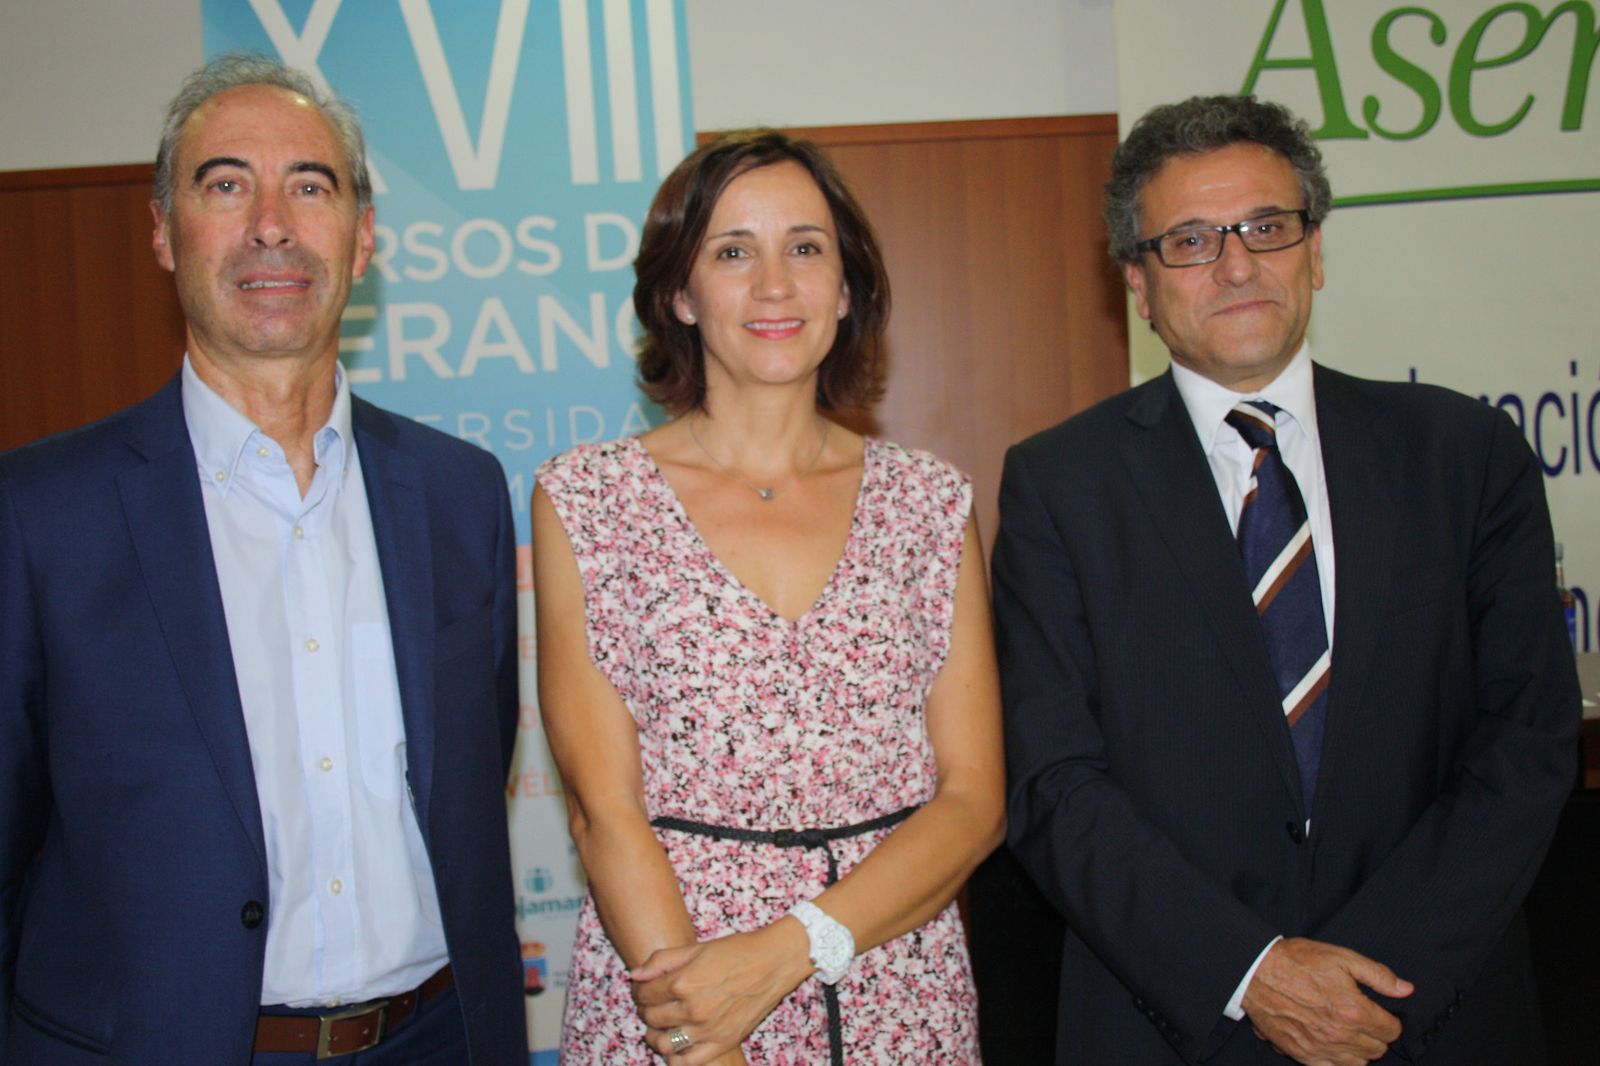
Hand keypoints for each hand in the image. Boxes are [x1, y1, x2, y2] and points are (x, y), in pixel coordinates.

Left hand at [631, 920, 812, 1064]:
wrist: (775, 962)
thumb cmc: (737, 950)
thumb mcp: (696, 948)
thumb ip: (662, 960)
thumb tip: (634, 975)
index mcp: (684, 982)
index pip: (645, 994)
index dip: (639, 990)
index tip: (643, 988)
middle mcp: (694, 1009)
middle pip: (652, 1017)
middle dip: (645, 1009)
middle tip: (651, 1003)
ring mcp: (709, 1030)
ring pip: (664, 1043)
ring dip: (655, 1036)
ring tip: (659, 1026)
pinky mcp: (724, 1042)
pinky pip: (689, 1062)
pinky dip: (675, 1058)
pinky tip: (675, 1045)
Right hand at [1241, 937, 1413, 1064]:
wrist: (1256, 971)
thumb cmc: (1297, 962)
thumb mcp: (1342, 957)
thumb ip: (1378, 976)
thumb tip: (1406, 989)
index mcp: (1354, 1010)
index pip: (1391, 1030)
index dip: (1389, 1019)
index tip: (1380, 1012)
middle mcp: (1340, 1035)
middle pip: (1377, 1049)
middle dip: (1375, 1035)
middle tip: (1362, 1018)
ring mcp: (1321, 1048)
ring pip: (1358, 1063)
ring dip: (1359, 1050)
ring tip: (1348, 1032)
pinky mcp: (1302, 1054)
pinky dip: (1337, 1060)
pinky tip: (1332, 1044)